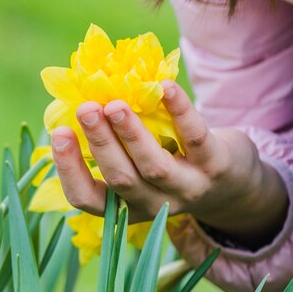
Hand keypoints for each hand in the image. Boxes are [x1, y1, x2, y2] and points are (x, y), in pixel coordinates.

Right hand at [48, 81, 287, 245]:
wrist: (234, 185)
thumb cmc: (170, 164)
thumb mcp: (138, 166)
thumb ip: (112, 144)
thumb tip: (75, 99)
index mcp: (126, 204)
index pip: (89, 199)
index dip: (70, 170)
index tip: (58, 133)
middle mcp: (155, 203)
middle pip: (121, 179)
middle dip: (100, 143)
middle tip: (84, 109)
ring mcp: (188, 187)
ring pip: (154, 166)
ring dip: (132, 134)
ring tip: (114, 104)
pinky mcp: (217, 165)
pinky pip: (196, 137)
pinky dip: (180, 111)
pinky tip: (165, 87)